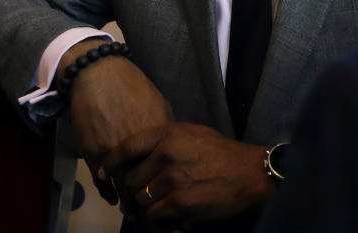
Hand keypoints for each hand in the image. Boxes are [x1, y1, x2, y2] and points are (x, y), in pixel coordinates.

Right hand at [60, 39, 172, 204]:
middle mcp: (137, 145)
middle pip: (145, 182)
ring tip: (132, 209)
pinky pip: (102, 181)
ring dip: (126, 200)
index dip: (165, 185)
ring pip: (122, 186)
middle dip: (146, 198)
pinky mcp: (92, 152)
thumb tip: (170, 149)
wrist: (98, 73)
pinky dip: (107, 192)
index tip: (166, 194)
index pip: (164, 169)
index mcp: (157, 133)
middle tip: (149, 208)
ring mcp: (113, 151)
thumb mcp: (157, 103)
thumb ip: (164, 129)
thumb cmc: (130, 85)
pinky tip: (113, 197)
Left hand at [100, 123, 275, 225]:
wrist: (251, 173)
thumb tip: (143, 157)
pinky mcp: (178, 202)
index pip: (126, 147)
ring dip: (145, 209)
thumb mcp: (193, 135)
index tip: (105, 174)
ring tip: (157, 211)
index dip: (110, 163)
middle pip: (130, 180)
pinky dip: (156, 223)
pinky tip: (167, 221)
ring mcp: (171, 179)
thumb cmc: (224, 154)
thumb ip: (167, 142)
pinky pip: (153, 217)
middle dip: (132, 193)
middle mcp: (165, 154)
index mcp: (168, 134)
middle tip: (138, 202)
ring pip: (139, 200)